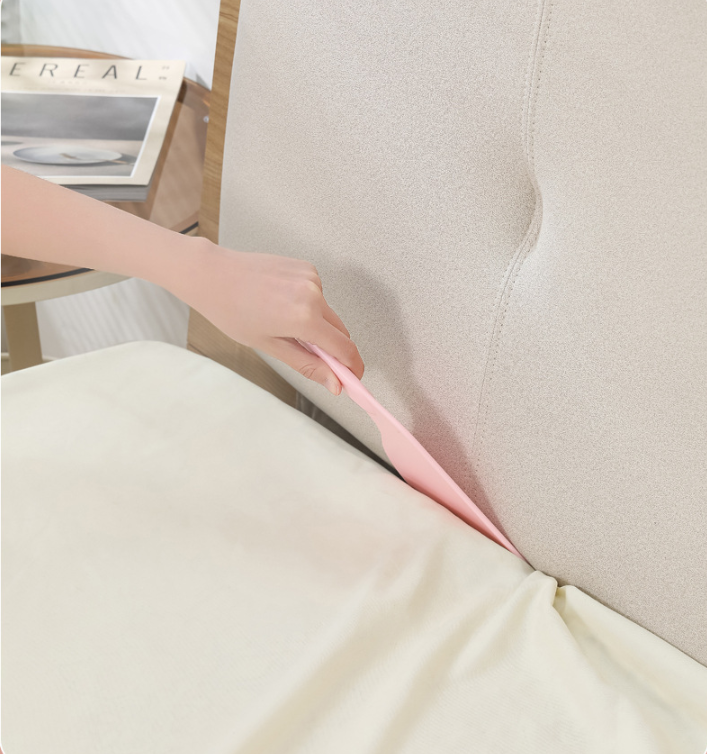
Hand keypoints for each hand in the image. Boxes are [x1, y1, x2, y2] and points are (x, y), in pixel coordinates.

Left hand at [181, 240, 363, 394]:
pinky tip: (283, 304)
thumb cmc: (231, 310)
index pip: (345, 348)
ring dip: (318, 325)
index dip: (352, 367)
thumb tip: (334, 382)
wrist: (213, 275)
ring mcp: (311, 277)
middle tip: (313, 358)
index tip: (352, 378)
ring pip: (329, 314)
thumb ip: (308, 365)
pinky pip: (318, 296)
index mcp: (304, 317)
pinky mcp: (307, 267)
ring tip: (283, 323)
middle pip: (341, 331)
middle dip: (333, 349)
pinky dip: (308, 306)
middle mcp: (313, 294)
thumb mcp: (270, 346)